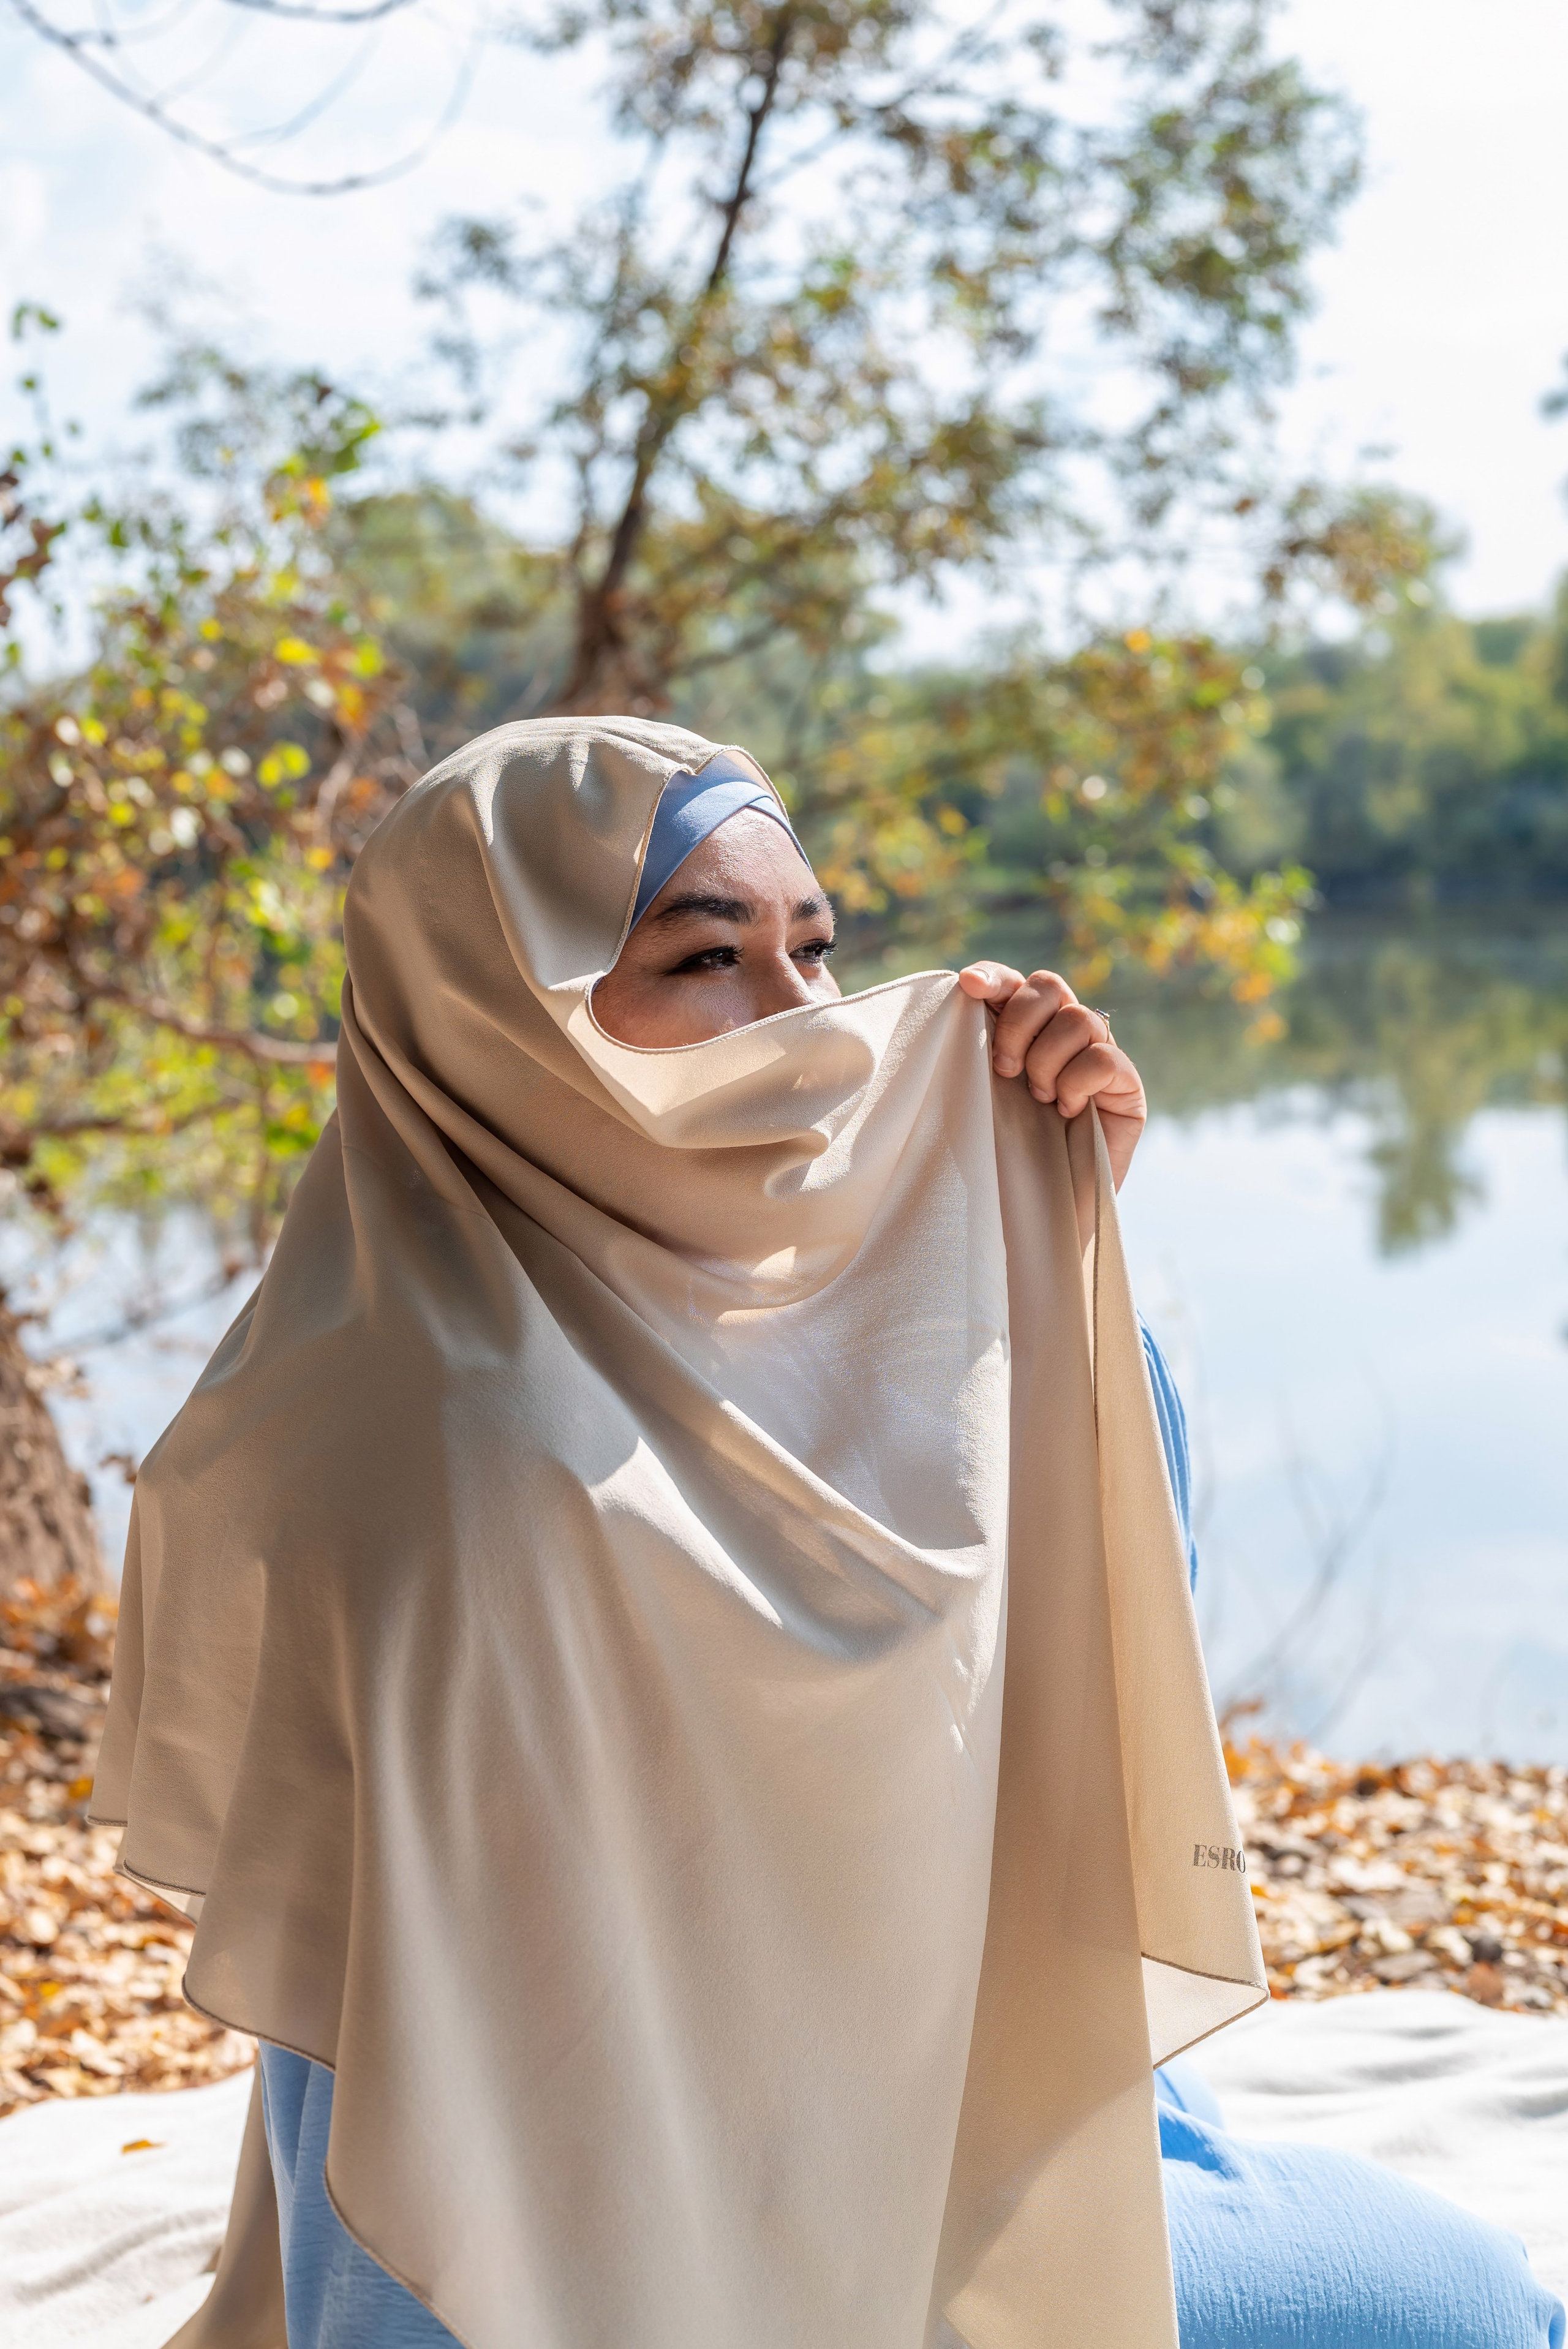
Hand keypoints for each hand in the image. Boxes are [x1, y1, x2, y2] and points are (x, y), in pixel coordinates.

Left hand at [957, 962, 1147, 1190]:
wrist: (1043, 1214)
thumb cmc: (1004, 1157)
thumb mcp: (978, 1097)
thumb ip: (975, 1050)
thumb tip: (961, 994)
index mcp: (1026, 1032)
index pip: (1015, 982)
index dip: (994, 976)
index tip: (968, 986)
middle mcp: (1065, 1036)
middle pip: (1049, 985)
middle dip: (1018, 1023)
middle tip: (1003, 1069)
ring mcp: (1101, 1057)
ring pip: (1078, 1019)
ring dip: (1047, 1061)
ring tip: (1040, 1099)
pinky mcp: (1127, 1085)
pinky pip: (1102, 1057)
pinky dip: (1077, 1083)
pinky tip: (1068, 1111)